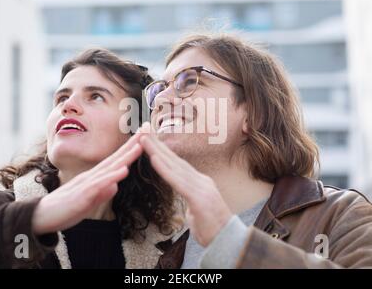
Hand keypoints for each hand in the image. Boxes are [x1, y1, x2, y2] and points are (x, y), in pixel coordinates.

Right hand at [32, 132, 142, 234]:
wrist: (41, 218)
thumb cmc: (65, 209)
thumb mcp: (88, 201)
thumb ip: (102, 193)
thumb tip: (115, 185)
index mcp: (95, 177)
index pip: (117, 160)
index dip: (131, 148)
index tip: (145, 136)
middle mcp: (92, 176)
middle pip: (116, 158)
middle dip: (133, 144)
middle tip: (148, 129)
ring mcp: (87, 184)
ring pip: (110, 167)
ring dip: (126, 156)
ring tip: (141, 145)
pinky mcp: (82, 196)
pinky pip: (99, 185)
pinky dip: (112, 177)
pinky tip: (123, 171)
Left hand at [139, 125, 231, 246]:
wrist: (230, 242)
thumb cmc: (213, 230)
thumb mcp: (198, 213)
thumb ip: (192, 205)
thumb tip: (188, 207)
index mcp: (199, 183)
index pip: (177, 164)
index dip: (162, 151)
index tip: (149, 139)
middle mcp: (200, 181)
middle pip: (174, 160)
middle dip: (157, 144)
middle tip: (142, 129)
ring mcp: (201, 188)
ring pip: (174, 166)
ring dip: (157, 151)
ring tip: (143, 138)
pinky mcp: (199, 198)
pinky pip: (178, 182)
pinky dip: (165, 169)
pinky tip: (154, 159)